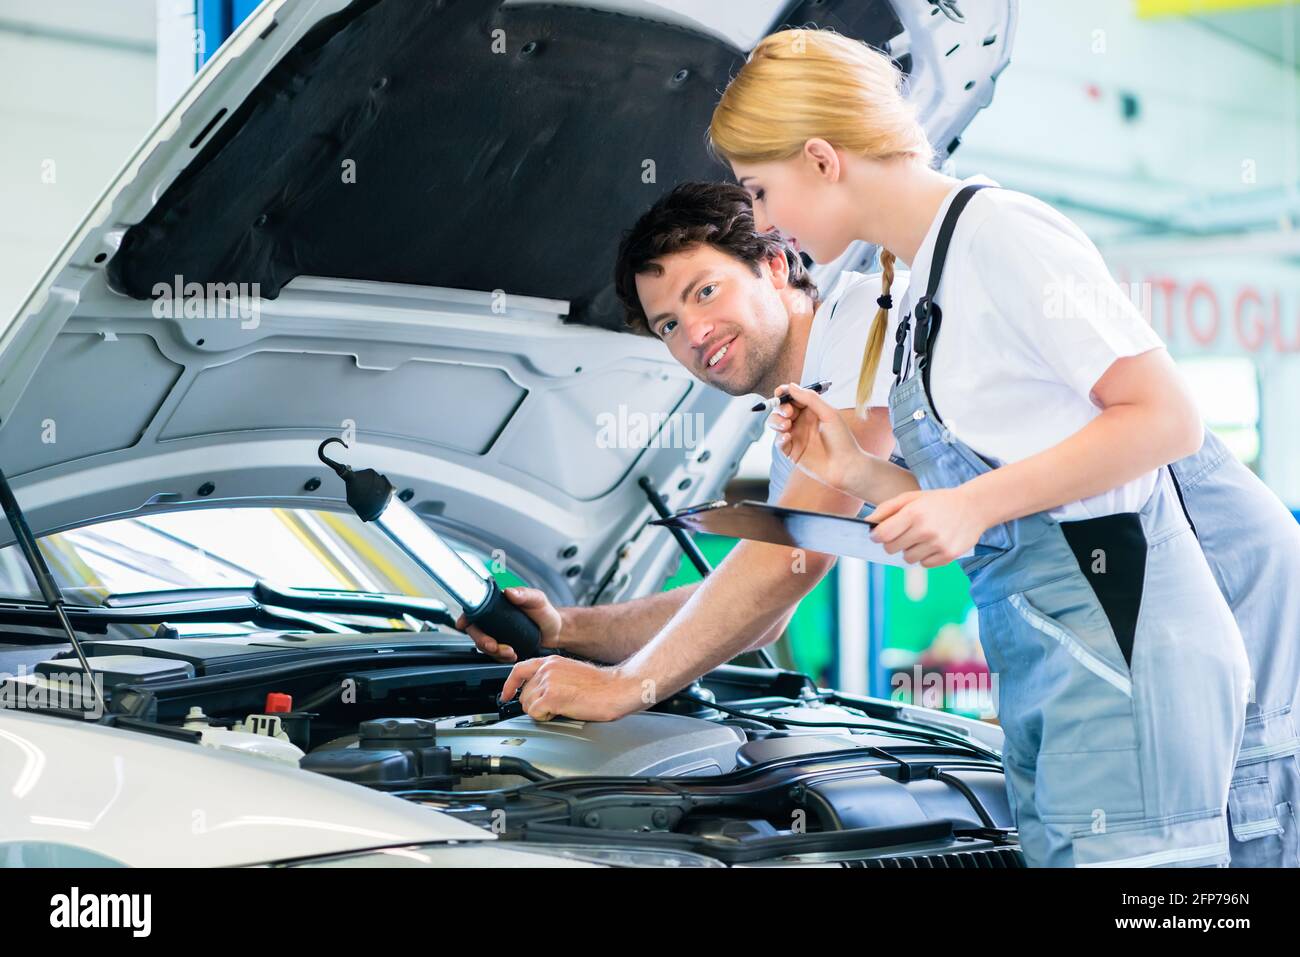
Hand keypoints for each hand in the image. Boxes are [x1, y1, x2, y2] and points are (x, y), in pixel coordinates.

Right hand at [456, 586, 561, 662]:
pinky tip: (512, 654)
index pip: (474, 609)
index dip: (465, 617)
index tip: (463, 625)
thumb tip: (510, 592)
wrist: (555, 632)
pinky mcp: (503, 645)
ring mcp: (497, 633)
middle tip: (494, 646)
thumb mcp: (538, 600)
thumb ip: (525, 594)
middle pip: (475, 631)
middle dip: (482, 641)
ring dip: (494, 651)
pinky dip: (500, 657)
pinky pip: (494, 654)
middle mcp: (494, 619)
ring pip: (483, 645)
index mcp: (498, 605)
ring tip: (510, 651)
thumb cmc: (546, 612)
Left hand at [498, 657, 642, 721]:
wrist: (617, 688)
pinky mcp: (552, 697)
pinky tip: (562, 712)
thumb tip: (539, 691)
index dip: (509, 685)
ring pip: (527, 705)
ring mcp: (548, 682)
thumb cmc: (601, 685)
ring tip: (561, 708)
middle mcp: (547, 669)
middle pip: (522, 693)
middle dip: (533, 705)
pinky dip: (546, 718)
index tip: (505, 695)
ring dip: (541, 712)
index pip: (519, 670)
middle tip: (552, 708)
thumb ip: (552, 676)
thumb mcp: (571, 672)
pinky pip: (536, 714)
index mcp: (551, 662)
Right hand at [767, 382, 864, 491]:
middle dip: (780, 408)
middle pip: (781, 410)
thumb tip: (791, 386)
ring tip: (786, 425)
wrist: (845, 466)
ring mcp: (796, 437)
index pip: (793, 398)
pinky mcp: (792, 452)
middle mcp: (801, 423)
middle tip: (788, 413)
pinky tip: (787, 437)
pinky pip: (779, 442)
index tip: (780, 392)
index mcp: (811, 411)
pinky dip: (779, 438)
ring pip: (776, 424)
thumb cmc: (842, 439)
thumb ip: (810, 399)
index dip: (784, 394)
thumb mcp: (829, 414)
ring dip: (776, 421)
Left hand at [865, 487, 989, 567]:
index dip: (877, 536)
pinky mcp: (948, 556)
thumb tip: (867, 524)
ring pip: (907, 558)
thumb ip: (887, 509)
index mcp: (914, 513)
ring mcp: (938, 545)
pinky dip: (925, 556)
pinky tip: (933, 543)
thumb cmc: (938, 501)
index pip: (883, 535)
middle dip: (892, 542)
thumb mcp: (911, 497)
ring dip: (909, 550)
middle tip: (903, 533)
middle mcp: (926, 530)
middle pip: (891, 549)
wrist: (974, 507)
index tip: (879, 534)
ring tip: (921, 536)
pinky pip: (924, 564)